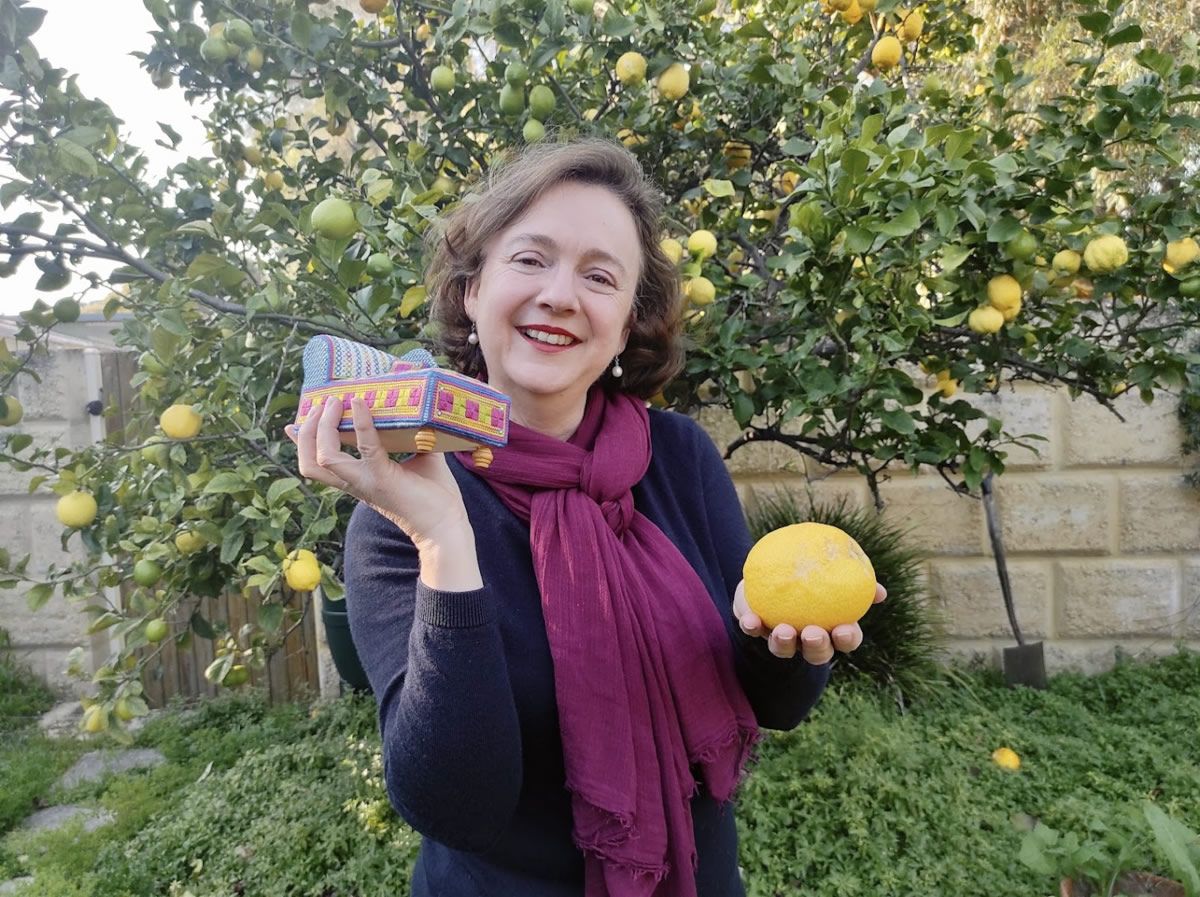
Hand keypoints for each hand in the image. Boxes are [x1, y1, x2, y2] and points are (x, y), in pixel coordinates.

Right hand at [285, 396, 471, 550]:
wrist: (447, 525)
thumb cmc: (435, 495)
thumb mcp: (418, 458)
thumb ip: (410, 436)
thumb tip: (419, 410)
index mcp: (357, 480)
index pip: (317, 465)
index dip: (302, 444)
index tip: (293, 425)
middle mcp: (355, 483)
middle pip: (310, 463)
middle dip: (308, 431)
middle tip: (322, 406)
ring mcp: (367, 481)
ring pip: (324, 458)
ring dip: (324, 428)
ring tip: (334, 404)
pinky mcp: (384, 478)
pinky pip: (366, 448)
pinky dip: (361, 424)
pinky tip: (359, 403)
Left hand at [732, 580, 887, 663]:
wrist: (774, 568)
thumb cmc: (813, 572)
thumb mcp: (834, 572)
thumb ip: (855, 580)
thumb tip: (880, 592)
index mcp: (831, 628)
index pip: (846, 640)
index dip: (847, 639)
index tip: (844, 629)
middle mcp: (806, 639)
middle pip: (816, 653)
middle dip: (816, 647)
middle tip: (812, 633)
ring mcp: (781, 638)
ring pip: (783, 648)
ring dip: (783, 643)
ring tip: (783, 630)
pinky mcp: (756, 628)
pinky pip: (753, 630)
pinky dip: (751, 626)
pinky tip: (750, 619)